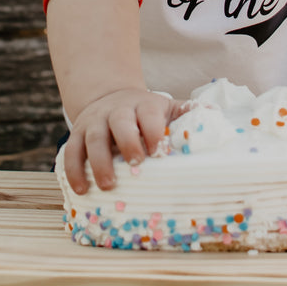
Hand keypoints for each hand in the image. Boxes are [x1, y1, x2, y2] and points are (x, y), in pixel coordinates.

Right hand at [63, 87, 178, 193]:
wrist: (109, 97)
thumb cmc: (145, 112)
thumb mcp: (166, 107)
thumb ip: (187, 112)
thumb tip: (215, 115)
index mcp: (143, 104)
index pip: (147, 114)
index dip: (152, 130)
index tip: (158, 149)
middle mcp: (116, 110)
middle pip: (119, 123)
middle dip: (127, 142)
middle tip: (136, 164)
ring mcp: (94, 122)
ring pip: (92, 138)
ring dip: (98, 161)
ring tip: (108, 185)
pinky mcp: (77, 134)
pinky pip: (71, 151)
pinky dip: (73, 169)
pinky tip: (81, 188)